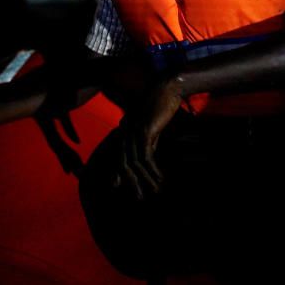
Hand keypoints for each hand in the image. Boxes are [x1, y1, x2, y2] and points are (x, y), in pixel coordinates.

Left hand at [112, 77, 181, 199]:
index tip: (117, 187)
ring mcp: (133, 131)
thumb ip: (148, 141)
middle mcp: (125, 131)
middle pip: (123, 163)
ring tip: (155, 192)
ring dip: (145, 180)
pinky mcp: (145, 131)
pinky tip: (161, 179)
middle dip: (130, 182)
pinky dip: (153, 170)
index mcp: (125, 130)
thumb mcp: (152, 127)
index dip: (117, 172)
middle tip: (139, 197)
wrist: (167, 87)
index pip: (119, 155)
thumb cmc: (161, 105)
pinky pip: (146, 156)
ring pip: (135, 163)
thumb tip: (146, 158)